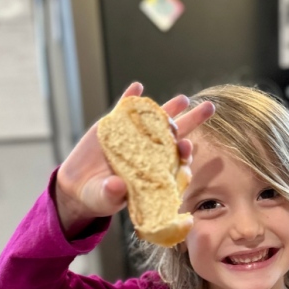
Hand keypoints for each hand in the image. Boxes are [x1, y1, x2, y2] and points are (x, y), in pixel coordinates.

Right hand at [55, 81, 214, 236]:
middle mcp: (149, 151)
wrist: (79, 184)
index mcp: (153, 172)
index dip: (183, 154)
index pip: (175, 161)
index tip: (188, 146)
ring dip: (170, 108)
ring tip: (183, 99)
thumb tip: (117, 186)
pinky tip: (137, 88)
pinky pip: (124, 109)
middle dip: (192, 121)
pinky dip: (130, 98)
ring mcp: (133, 135)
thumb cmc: (99, 197)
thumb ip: (112, 195)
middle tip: (208, 108)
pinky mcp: (114, 125)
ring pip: (155, 119)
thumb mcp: (104, 200)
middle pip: (175, 135)